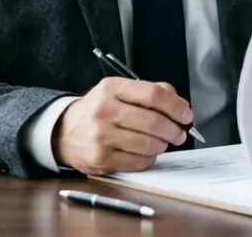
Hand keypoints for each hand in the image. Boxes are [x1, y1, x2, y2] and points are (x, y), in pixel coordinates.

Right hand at [52, 77, 192, 174]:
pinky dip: (149, 158)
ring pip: (149, 144)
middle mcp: (104, 111)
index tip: (187, 114)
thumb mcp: (119, 91)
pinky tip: (145, 152)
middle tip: (180, 133)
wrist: (64, 132)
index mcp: (111, 88)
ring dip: (162, 145)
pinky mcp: (101, 159)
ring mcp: (101, 136)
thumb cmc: (100, 110)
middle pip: (154, 122)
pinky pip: (139, 162)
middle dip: (174, 130)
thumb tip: (180, 106)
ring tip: (161, 142)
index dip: (176, 106)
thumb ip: (151, 92)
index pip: (153, 95)